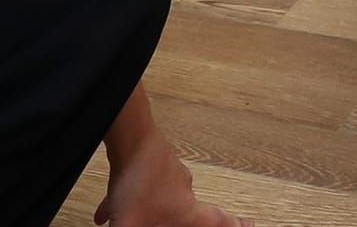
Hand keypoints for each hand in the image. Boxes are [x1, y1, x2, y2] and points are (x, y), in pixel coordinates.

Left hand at [96, 130, 252, 226]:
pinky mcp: (153, 163)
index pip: (219, 222)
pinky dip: (130, 203)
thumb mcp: (129, 224)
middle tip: (189, 224)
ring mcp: (169, 175)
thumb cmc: (139, 180)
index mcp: (188, 210)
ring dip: (152, 214)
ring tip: (132, 222)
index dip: (236, 225)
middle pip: (193, 211)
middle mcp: (184, 191)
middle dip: (188, 221)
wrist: (131, 138)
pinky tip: (107, 211)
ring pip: (164, 200)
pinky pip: (143, 190)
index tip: (249, 224)